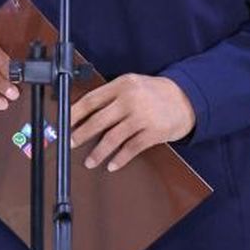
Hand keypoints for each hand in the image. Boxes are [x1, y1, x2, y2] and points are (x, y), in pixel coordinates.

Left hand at [69, 74, 195, 171]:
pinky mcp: (153, 132)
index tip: (64, 123)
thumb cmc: (154, 93)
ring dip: (98, 152)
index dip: (75, 113)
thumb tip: (84, 114)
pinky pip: (131, 148)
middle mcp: (130, 99)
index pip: (92, 100)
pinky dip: (120, 158)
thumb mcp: (131, 85)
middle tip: (70, 143)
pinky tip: (112, 164)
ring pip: (113, 137)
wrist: (186, 98)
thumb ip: (111, 96)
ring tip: (90, 161)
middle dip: (81, 134)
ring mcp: (142, 116)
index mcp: (122, 84)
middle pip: (98, 120)